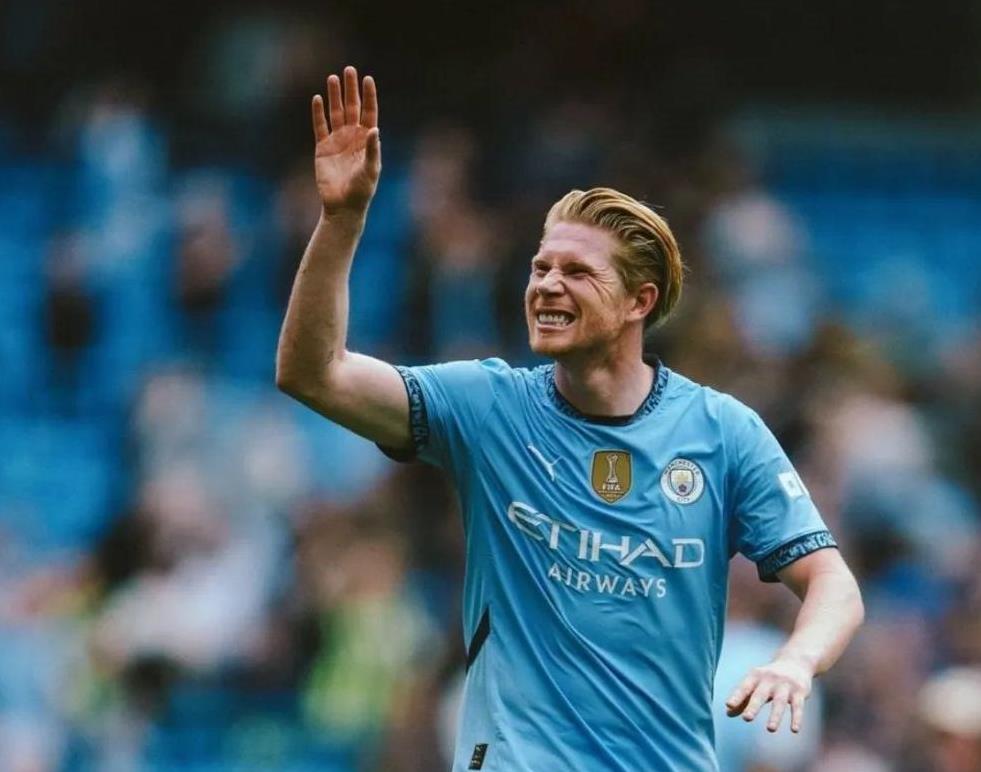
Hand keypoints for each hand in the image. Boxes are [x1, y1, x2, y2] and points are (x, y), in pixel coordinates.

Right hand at [311, 65, 380, 215]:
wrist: (343, 207)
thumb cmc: (362, 191)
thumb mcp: (371, 171)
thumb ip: (372, 150)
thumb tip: (375, 129)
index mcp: (367, 141)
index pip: (369, 113)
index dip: (368, 96)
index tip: (368, 79)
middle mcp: (353, 137)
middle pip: (352, 108)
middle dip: (350, 89)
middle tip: (349, 70)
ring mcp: (337, 141)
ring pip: (335, 113)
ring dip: (334, 96)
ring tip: (332, 77)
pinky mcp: (322, 148)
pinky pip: (320, 127)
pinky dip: (318, 113)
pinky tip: (316, 98)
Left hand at [725, 652, 813, 733]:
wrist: (795, 661)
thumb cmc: (769, 677)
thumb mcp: (756, 683)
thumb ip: (743, 699)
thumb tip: (728, 713)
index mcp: (755, 676)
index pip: (744, 687)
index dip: (736, 696)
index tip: (728, 705)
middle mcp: (769, 679)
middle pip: (760, 694)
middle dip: (753, 706)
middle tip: (746, 718)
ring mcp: (785, 685)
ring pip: (780, 702)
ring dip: (775, 716)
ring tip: (770, 729)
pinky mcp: (799, 692)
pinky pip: (798, 706)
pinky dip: (796, 718)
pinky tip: (794, 730)